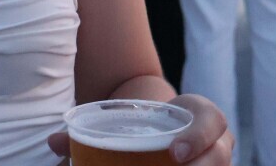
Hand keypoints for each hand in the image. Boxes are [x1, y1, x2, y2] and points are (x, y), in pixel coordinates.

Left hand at [46, 94, 232, 163]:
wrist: (161, 129)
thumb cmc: (141, 124)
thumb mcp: (124, 119)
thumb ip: (88, 129)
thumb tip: (53, 142)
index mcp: (197, 115)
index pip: (212, 118)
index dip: (200, 134)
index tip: (173, 153)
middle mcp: (215, 141)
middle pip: (223, 154)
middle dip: (205, 165)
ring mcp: (216, 160)